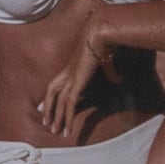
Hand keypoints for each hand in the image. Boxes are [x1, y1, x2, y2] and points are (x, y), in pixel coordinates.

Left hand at [24, 3, 106, 135]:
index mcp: (71, 65)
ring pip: (59, 102)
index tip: (46, 104)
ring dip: (57, 118)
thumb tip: (118, 79)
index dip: (51, 94)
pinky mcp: (76, 82)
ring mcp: (70, 77)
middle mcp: (67, 72)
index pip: (56, 82)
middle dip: (49, 108)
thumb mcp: (107, 61)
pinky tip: (67, 129)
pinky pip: (69, 104)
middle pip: (52, 93)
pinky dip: (67, 118)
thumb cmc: (105, 41)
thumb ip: (110, 72)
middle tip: (46, 123)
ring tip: (55, 132)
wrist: (100, 32)